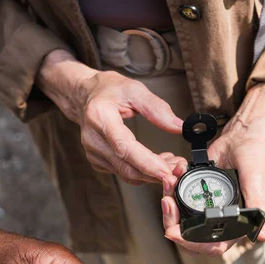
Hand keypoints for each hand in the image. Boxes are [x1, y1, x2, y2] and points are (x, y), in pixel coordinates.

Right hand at [37, 50, 183, 184]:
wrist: (84, 96)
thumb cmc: (107, 90)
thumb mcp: (134, 89)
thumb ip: (157, 108)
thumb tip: (178, 126)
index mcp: (100, 117)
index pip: (124, 147)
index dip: (147, 163)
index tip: (167, 171)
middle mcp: (93, 139)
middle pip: (127, 167)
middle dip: (156, 173)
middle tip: (180, 169)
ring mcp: (94, 153)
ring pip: (128, 174)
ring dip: (153, 174)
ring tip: (174, 165)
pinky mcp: (98, 161)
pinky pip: (124, 172)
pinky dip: (143, 172)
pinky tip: (158, 163)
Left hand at [162, 83, 264, 254]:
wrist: (243, 134)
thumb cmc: (255, 157)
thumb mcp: (256, 183)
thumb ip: (257, 210)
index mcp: (235, 225)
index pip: (211, 246)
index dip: (191, 244)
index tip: (174, 233)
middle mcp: (219, 220)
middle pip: (189, 237)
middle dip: (173, 222)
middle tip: (167, 203)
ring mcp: (205, 207)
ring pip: (179, 220)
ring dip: (169, 206)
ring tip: (168, 184)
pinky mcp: (194, 192)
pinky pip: (177, 199)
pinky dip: (170, 190)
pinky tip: (171, 176)